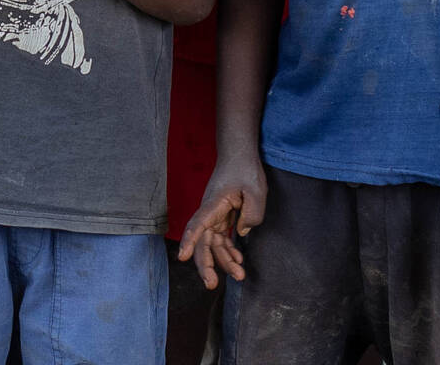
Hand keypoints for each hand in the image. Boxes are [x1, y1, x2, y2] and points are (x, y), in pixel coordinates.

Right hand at [177, 159, 268, 287]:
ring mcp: (214, 216)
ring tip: (239, 275)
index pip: (198, 224)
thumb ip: (251, 214)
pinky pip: (221, 239)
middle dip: (205, 264)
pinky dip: (228, 251)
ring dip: (224, 261)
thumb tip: (241, 232)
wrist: (240, 155)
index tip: (182, 257)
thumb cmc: (245, 170)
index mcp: (214, 204)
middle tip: (211, 285)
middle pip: (202, 242)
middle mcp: (209, 213)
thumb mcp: (256, 190)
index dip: (190, 241)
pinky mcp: (221, 218)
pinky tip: (238, 261)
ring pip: (213, 244)